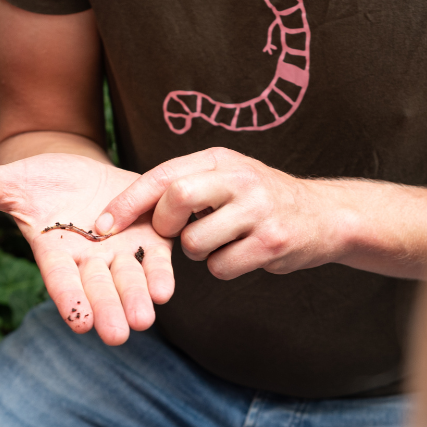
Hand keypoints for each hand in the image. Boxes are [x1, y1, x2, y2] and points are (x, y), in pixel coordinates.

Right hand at [0, 153, 173, 344]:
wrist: (79, 173)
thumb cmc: (38, 183)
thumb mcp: (9, 182)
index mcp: (56, 254)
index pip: (61, 281)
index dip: (70, 299)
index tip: (79, 321)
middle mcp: (89, 261)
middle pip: (99, 289)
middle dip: (109, 310)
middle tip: (118, 335)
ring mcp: (119, 252)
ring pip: (129, 279)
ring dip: (138, 299)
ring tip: (146, 319)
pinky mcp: (148, 237)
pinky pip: (155, 259)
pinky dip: (161, 273)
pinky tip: (166, 288)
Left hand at [96, 147, 338, 279]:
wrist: (325, 216)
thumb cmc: (260, 200)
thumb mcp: (226, 177)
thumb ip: (186, 185)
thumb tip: (128, 211)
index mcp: (220, 159)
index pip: (162, 176)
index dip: (128, 203)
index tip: (101, 226)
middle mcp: (239, 178)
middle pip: (176, 199)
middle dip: (165, 225)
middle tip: (177, 233)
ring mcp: (258, 209)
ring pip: (196, 243)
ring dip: (199, 253)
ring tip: (223, 242)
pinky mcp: (272, 241)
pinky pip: (222, 267)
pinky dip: (224, 268)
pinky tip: (244, 254)